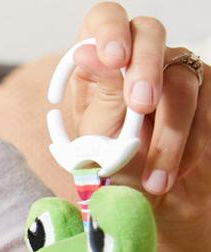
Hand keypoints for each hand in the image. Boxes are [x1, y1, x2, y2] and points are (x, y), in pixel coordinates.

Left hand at [71, 3, 210, 251]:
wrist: (150, 200)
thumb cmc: (115, 167)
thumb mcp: (98, 137)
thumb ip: (100, 93)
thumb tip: (86, 52)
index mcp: (101, 63)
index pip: (104, 20)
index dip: (108, 30)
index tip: (112, 57)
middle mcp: (140, 57)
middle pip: (150, 35)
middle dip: (145, 71)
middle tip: (141, 106)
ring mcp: (177, 70)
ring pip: (181, 81)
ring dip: (169, 134)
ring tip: (155, 180)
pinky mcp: (207, 91)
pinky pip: (207, 107)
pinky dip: (190, 145)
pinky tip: (173, 174)